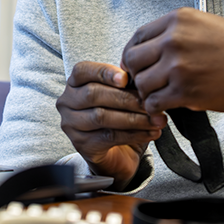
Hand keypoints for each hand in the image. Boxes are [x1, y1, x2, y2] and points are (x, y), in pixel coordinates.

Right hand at [56, 61, 166, 188]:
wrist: (117, 153)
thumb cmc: (118, 116)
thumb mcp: (120, 95)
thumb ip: (124, 84)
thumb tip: (140, 79)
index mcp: (74, 83)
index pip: (83, 71)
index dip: (104, 72)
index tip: (126, 78)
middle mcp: (67, 102)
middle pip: (93, 94)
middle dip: (125, 98)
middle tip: (150, 103)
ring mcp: (71, 125)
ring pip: (101, 117)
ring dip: (133, 118)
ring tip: (156, 120)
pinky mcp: (82, 145)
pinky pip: (109, 137)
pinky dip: (134, 134)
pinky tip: (151, 133)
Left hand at [120, 8, 223, 113]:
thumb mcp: (205, 25)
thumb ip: (176, 34)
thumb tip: (152, 52)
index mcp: (178, 20)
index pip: (137, 37)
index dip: (131, 54)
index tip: (135, 65)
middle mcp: (174, 39)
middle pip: (132, 60)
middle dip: (135, 75)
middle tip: (145, 84)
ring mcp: (179, 66)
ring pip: (141, 83)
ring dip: (146, 94)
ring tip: (157, 98)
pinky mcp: (186, 91)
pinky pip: (155, 102)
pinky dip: (155, 110)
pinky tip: (163, 111)